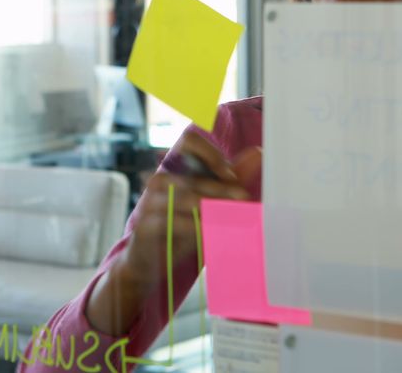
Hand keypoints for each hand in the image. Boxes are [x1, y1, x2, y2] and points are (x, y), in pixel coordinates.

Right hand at [118, 132, 260, 290]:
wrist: (152, 262)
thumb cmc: (182, 227)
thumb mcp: (210, 202)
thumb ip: (231, 179)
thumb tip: (257, 152)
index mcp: (176, 167)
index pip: (188, 140)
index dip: (210, 153)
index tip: (230, 174)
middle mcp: (160, 180)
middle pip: (190, 173)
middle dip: (220, 187)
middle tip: (243, 199)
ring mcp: (148, 202)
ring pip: (179, 194)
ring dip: (207, 204)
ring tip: (227, 216)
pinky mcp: (143, 226)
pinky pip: (167, 221)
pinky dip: (191, 226)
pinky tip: (207, 231)